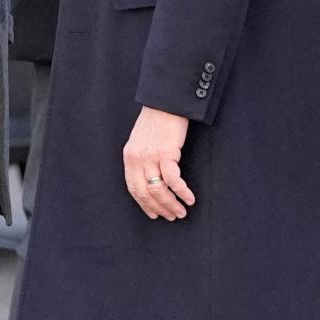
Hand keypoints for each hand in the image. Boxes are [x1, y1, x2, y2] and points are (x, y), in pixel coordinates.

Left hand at [123, 106, 195, 220]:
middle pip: (146, 193)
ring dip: (171, 205)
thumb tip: (150, 179)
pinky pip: (173, 180)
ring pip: (159, 190)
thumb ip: (141, 159)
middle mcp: (137, 159)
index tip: (154, 214)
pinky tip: (189, 199)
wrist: (166, 102)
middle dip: (159, 209)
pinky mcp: (166, 153)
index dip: (144, 205)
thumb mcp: (141, 141)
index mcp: (129, 157)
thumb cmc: (156, 120)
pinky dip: (182, 193)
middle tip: (172, 217)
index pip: (134, 188)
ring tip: (181, 212)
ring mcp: (150, 156)